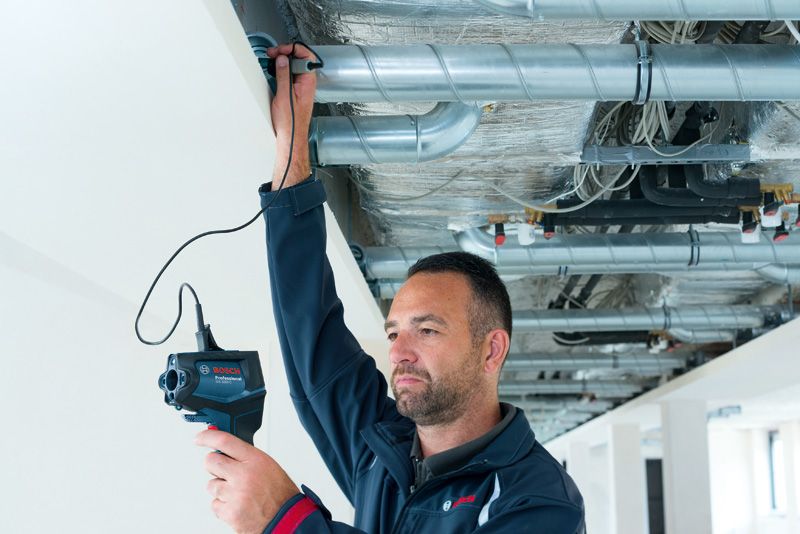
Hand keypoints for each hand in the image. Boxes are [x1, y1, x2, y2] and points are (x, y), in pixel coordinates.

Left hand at [196, 429, 299, 533]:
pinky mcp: (229, 512)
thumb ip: (247, 458)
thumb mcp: (268, 467)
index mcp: (256, 460)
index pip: (225, 441)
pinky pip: (214, 505)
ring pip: (211, 485)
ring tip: (238, 493)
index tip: (199, 438)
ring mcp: (235, 495)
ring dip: (220, 489)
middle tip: (222, 471)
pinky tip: (237, 505)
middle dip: (213, 465)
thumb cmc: (281, 494)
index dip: (208, 437)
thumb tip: (228, 452)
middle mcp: (243, 475)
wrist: (287, 519)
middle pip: (211, 462)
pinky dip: (223, 506)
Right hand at [266, 43, 316, 186]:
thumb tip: (283, 59)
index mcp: (308, 82)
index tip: (280, 51)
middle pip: (299, 59)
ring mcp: (300, 88)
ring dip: (282, 62)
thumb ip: (284, 75)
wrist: (290, 138)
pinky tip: (273, 73)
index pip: (306, 56)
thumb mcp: (284, 96)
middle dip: (285, 53)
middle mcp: (306, 84)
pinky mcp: (293, 92)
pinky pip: (288, 76)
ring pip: (293, 67)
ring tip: (271, 61)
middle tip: (272, 55)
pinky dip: (280, 71)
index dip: (293, 49)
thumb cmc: (290, 123)